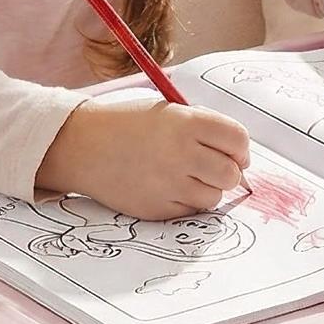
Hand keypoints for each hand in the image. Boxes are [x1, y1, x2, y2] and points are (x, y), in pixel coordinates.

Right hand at [35, 95, 251, 219]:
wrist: (82, 146)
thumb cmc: (127, 125)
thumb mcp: (167, 112)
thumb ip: (203, 129)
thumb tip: (239, 156)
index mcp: (187, 123)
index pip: (238, 140)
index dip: (241, 149)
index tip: (236, 153)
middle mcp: (182, 154)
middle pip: (232, 174)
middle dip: (229, 172)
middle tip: (214, 167)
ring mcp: (170, 184)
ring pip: (214, 197)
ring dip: (207, 188)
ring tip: (185, 176)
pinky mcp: (158, 209)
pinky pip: (190, 211)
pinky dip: (186, 202)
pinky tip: (167, 187)